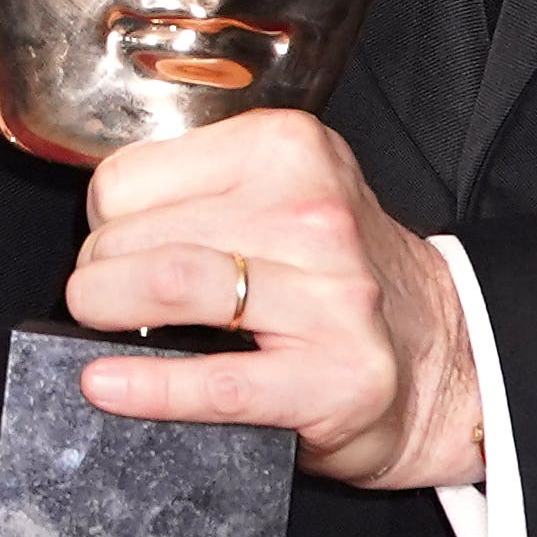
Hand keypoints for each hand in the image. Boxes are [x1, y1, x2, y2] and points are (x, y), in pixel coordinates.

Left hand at [65, 110, 485, 490]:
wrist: (441, 354)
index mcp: (288, 150)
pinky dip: (148, 386)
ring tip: (95, 326)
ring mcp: (332, 296)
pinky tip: (108, 386)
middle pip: (139, 232)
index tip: (113, 244)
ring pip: (171, 283)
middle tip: (100, 297)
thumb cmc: (335, 279)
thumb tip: (96, 232)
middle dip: (95, 272)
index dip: (104, 219)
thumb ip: (200, 194)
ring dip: (106, 309)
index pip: (131, 175)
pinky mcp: (336, 377)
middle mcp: (314, 213)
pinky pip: (217, 380)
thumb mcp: (279, 196)